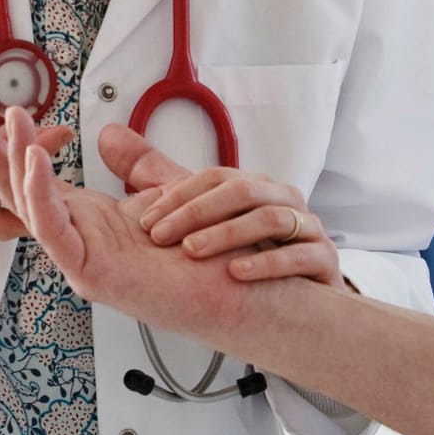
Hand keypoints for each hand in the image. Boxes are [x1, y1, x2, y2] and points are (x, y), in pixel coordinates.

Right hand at [0, 105, 253, 341]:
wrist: (234, 284)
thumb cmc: (202, 249)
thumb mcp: (163, 190)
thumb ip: (135, 163)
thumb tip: (109, 134)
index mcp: (85, 222)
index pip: (34, 179)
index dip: (12, 146)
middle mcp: (75, 240)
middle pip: (17, 190)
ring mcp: (78, 259)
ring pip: (29, 206)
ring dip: (11, 161)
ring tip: (4, 121)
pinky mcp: (89, 273)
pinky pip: (55, 229)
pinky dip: (40, 193)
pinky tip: (33, 161)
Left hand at [131, 164, 338, 286]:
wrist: (300, 298)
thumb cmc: (249, 251)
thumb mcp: (199, 213)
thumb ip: (155, 178)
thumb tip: (109, 136)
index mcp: (252, 186)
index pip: (215, 178)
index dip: (178, 197)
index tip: (145, 221)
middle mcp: (281, 200)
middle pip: (242, 191)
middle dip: (197, 213)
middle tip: (162, 238)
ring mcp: (306, 228)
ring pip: (270, 219)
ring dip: (227, 235)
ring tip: (194, 253)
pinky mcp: (324, 261)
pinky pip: (301, 255)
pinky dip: (268, 263)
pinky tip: (237, 273)